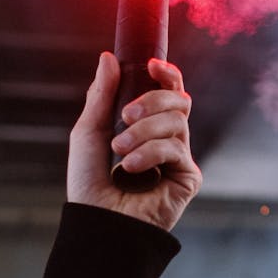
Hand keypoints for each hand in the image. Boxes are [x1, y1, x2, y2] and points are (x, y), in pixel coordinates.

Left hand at [67, 52, 201, 230]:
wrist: (96, 221)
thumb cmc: (89, 183)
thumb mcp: (89, 131)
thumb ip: (102, 94)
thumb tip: (109, 57)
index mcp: (147, 125)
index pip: (169, 91)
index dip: (167, 74)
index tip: (151, 65)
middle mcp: (167, 138)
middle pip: (179, 100)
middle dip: (152, 100)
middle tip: (126, 115)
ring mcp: (179, 158)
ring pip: (177, 121)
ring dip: (144, 131)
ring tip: (120, 149)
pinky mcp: (188, 177)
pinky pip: (176, 148)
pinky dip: (150, 153)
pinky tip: (130, 168)